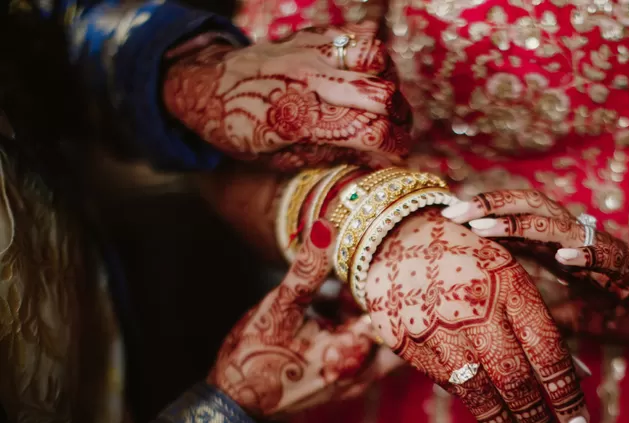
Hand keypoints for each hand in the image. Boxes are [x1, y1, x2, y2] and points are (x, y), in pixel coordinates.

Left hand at [163, 23, 410, 169]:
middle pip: (383, 96)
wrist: (204, 82)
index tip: (398, 156)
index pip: (371, 132)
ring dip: (389, 82)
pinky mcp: (311, 35)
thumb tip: (374, 157)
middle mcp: (310, 81)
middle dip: (400, 120)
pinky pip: (358, 36)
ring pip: (378, 57)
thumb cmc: (240, 129)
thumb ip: (328, 155)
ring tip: (382, 101)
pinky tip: (367, 75)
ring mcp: (311, 53)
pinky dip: (372, 57)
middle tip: (396, 133)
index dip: (395, 148)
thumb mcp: (279, 158)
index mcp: (300, 120)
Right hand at [208, 220, 395, 417]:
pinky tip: (337, 306)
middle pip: (397, 331)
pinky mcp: (344, 383)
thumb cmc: (255, 356)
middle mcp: (363, 369)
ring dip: (372, 314)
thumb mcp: (281, 306)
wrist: (234, 403)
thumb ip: (308, 269)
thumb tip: (327, 227)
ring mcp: (355, 380)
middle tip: (389, 269)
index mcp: (354, 350)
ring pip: (381, 343)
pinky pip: (365, 352)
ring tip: (357, 283)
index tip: (400, 260)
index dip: (400, 286)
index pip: (397, 314)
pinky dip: (358, 329)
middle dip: (392, 301)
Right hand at [365, 208, 590, 422]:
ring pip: (479, 393)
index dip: (566, 395)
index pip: (546, 351)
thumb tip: (576, 374)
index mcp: (508, 286)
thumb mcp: (509, 271)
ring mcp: (439, 331)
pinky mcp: (410, 345)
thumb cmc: (467, 252)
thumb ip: (540, 320)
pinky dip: (476, 407)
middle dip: (539, 421)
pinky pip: (450, 385)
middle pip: (515, 379)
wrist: (394, 235)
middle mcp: (475, 311)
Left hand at [442, 189, 628, 341]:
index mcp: (558, 248)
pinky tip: (562, 259)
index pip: (514, 222)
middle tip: (452, 211)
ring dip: (521, 225)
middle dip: (490, 206)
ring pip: (558, 226)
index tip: (444, 218)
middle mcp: (575, 240)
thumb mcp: (571, 314)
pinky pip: (606, 256)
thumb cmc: (625, 306)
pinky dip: (585, 255)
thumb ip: (541, 310)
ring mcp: (602, 250)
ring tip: (486, 226)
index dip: (481, 215)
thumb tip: (500, 321)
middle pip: (529, 209)